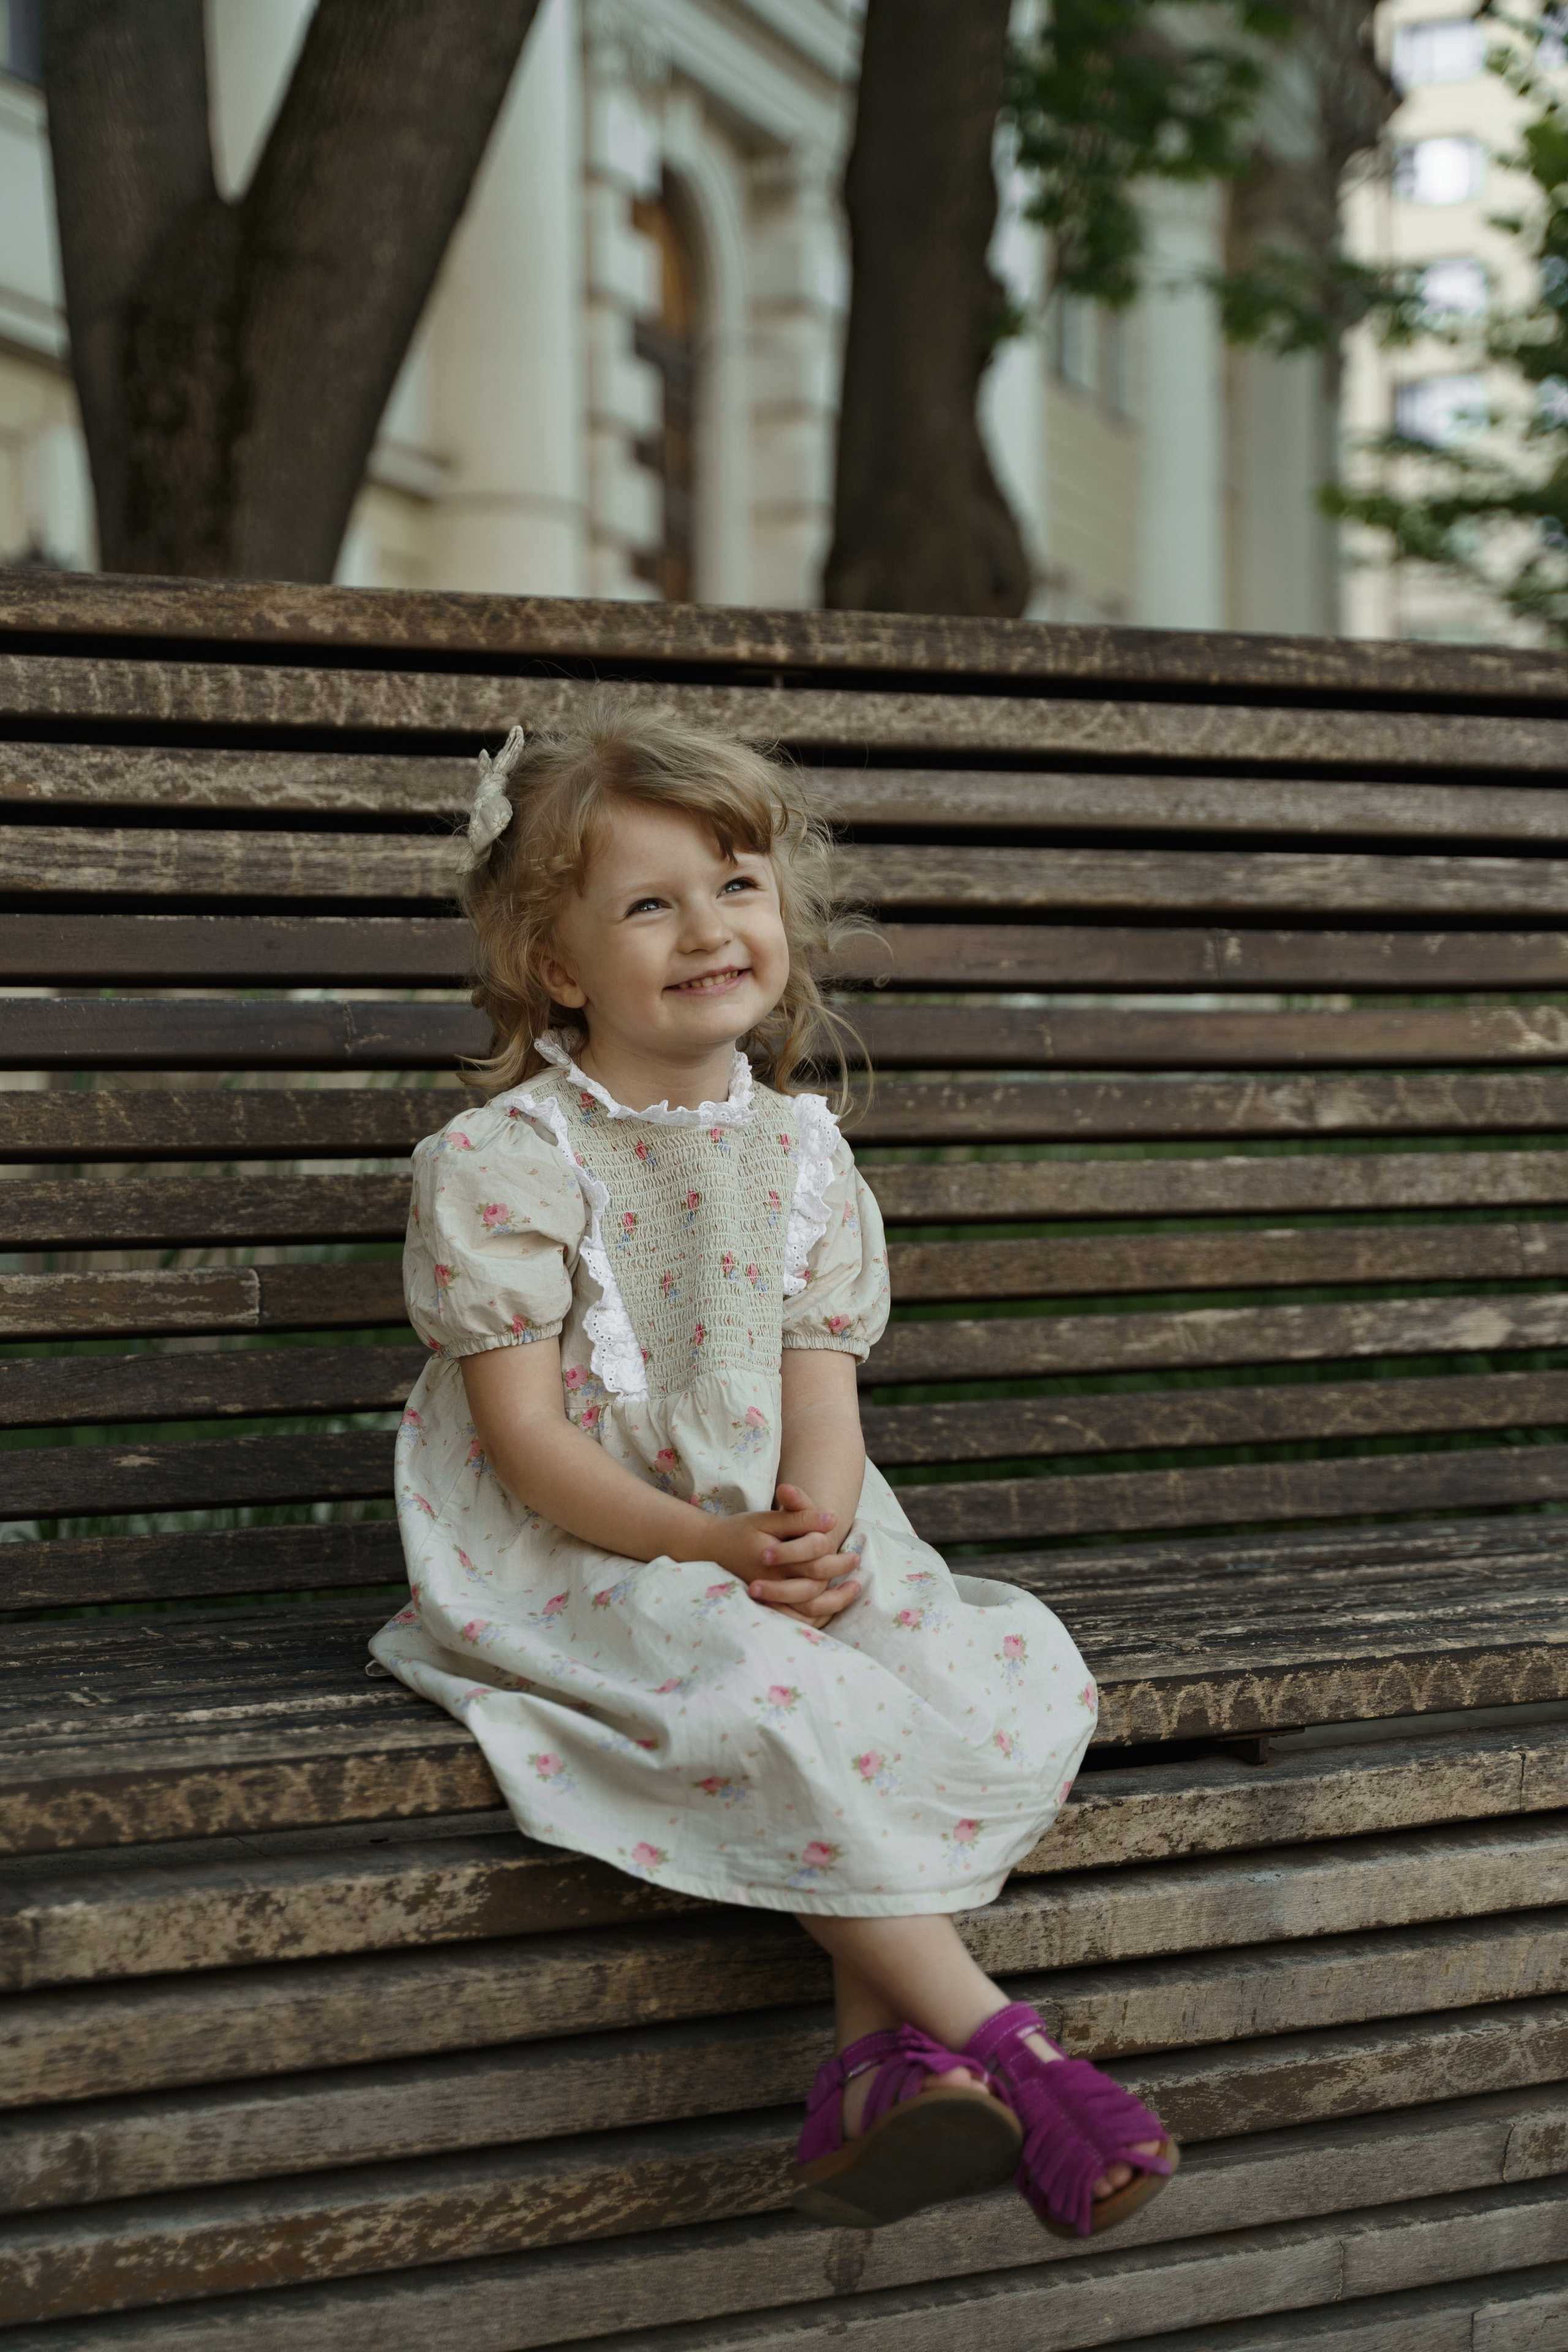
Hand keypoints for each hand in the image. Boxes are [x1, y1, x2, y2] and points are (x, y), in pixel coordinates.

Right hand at [727, 1481, 861, 1626]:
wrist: (709, 1548)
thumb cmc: (740, 1530)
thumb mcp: (767, 1518)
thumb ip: (798, 1518)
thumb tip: (831, 1519)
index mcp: (774, 1560)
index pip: (813, 1561)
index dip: (835, 1557)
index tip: (854, 1553)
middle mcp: (772, 1583)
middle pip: (814, 1589)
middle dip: (839, 1579)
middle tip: (856, 1568)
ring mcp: (769, 1598)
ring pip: (807, 1610)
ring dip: (833, 1603)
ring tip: (853, 1589)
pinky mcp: (767, 1605)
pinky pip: (796, 1620)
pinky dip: (815, 1617)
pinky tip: (830, 1607)